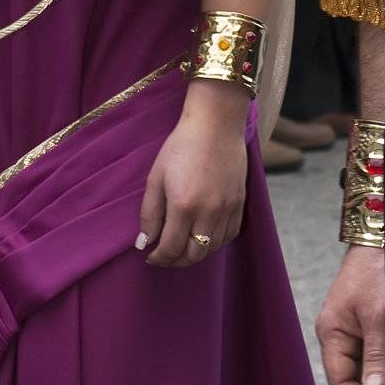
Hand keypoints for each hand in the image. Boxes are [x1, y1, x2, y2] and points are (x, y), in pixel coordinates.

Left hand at [139, 82, 248, 267]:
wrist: (216, 124)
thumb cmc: (181, 146)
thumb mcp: (156, 177)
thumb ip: (149, 213)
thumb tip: (144, 243)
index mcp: (183, 206)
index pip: (170, 248)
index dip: (158, 258)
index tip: (150, 256)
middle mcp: (208, 212)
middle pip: (194, 255)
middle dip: (175, 260)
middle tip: (165, 254)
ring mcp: (227, 209)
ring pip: (213, 248)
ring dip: (195, 253)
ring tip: (183, 245)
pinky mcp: (240, 202)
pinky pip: (230, 235)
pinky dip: (216, 242)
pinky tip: (204, 234)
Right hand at [316, 244, 384, 384]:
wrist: (384, 236)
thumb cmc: (377, 273)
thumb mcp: (379, 316)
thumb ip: (377, 354)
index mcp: (332, 332)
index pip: (340, 380)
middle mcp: (339, 333)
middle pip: (353, 375)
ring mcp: (353, 326)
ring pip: (366, 364)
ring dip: (382, 380)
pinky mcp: (369, 319)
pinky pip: (375, 350)